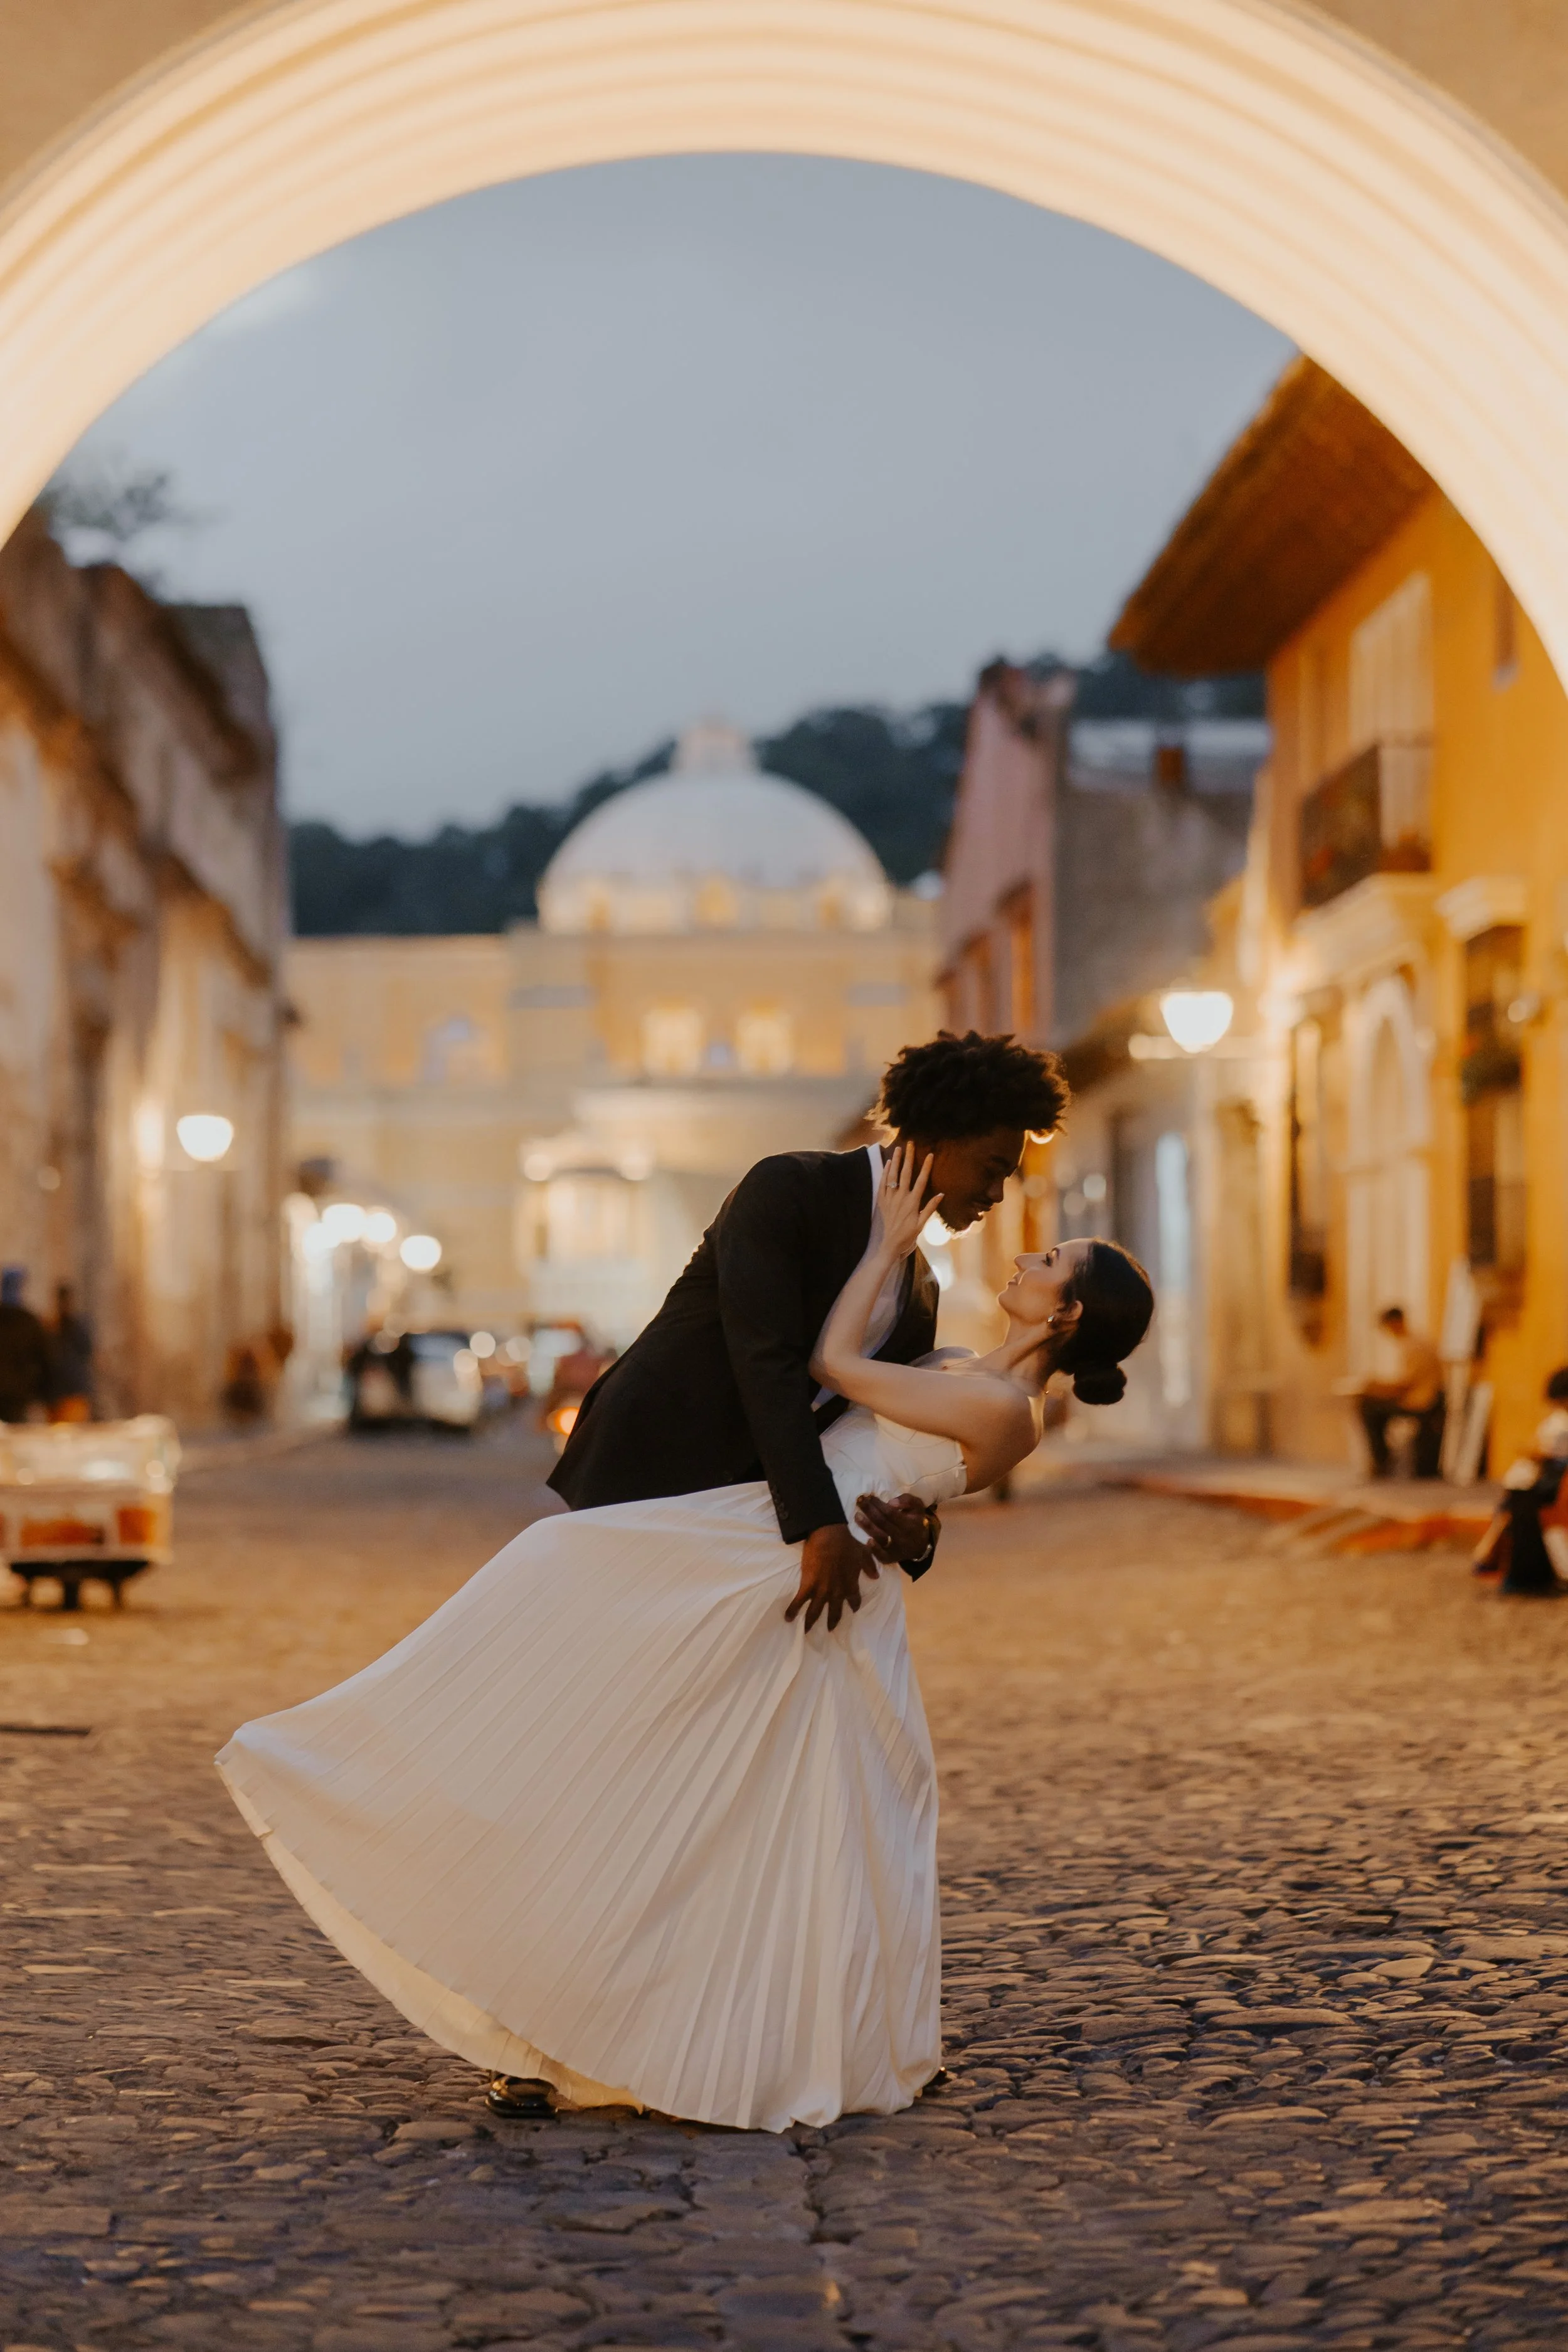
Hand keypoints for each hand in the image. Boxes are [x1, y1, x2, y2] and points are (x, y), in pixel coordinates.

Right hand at [785, 1522, 877, 1632]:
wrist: (829, 1536)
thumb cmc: (847, 1543)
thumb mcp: (863, 1553)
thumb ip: (870, 1566)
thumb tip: (876, 1577)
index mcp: (851, 1585)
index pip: (854, 1600)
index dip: (854, 1605)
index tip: (852, 1609)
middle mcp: (837, 1592)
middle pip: (835, 1612)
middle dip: (833, 1622)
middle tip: (830, 1629)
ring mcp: (822, 1590)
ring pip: (816, 1611)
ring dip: (810, 1622)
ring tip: (806, 1630)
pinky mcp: (808, 1585)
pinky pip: (799, 1601)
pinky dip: (793, 1610)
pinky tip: (788, 1618)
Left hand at [855, 1491, 936, 1564]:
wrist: (921, 1544)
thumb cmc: (916, 1521)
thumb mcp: (918, 1507)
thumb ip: (907, 1500)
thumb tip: (891, 1502)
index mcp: (909, 1524)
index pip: (890, 1513)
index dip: (878, 1504)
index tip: (869, 1496)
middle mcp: (902, 1537)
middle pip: (882, 1523)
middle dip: (869, 1511)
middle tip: (859, 1501)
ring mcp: (896, 1549)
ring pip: (880, 1537)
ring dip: (867, 1527)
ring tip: (857, 1515)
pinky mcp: (891, 1558)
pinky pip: (882, 1556)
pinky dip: (874, 1550)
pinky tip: (866, 1541)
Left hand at [878, 1143, 940, 1259]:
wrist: (890, 1243)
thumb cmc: (908, 1234)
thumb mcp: (922, 1223)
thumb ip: (930, 1208)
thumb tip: (941, 1194)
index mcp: (913, 1202)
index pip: (921, 1181)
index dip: (926, 1167)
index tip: (930, 1155)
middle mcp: (901, 1197)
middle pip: (906, 1173)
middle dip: (909, 1158)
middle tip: (910, 1144)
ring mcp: (890, 1198)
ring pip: (892, 1176)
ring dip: (896, 1161)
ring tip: (898, 1149)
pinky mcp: (882, 1201)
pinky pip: (882, 1184)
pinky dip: (885, 1173)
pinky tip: (887, 1164)